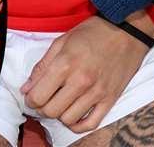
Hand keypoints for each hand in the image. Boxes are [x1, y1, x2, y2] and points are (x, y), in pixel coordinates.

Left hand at [21, 14, 150, 132]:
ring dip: (60, 114)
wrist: (126, 30)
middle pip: (51, 111)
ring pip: (68, 120)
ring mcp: (97, 92)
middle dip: (43, 108)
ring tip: (62, 102)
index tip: (32, 95)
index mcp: (65, 64)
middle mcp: (81, 81)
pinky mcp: (110, 99)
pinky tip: (74, 114)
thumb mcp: (62, 41)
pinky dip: (79, 125)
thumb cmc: (93, 31)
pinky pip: (90, 124)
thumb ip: (42, 66)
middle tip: (45, 99)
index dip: (30, 99)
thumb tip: (26, 89)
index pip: (38, 97)